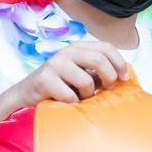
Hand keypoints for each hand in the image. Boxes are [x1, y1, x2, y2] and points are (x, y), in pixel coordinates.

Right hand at [10, 42, 128, 107]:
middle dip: (109, 78)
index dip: (119, 62)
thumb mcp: (82, 76)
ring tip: (80, 96)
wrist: (27, 96)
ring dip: (88, 94)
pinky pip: (71, 96)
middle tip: (106, 89)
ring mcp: (55, 64)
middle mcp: (67, 52)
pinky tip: (65, 102)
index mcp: (79, 48)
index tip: (124, 78)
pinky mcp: (45, 79)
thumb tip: (123, 76)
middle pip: (99, 60)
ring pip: (87, 81)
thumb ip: (99, 73)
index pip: (106, 47)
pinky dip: (73, 104)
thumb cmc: (61, 87)